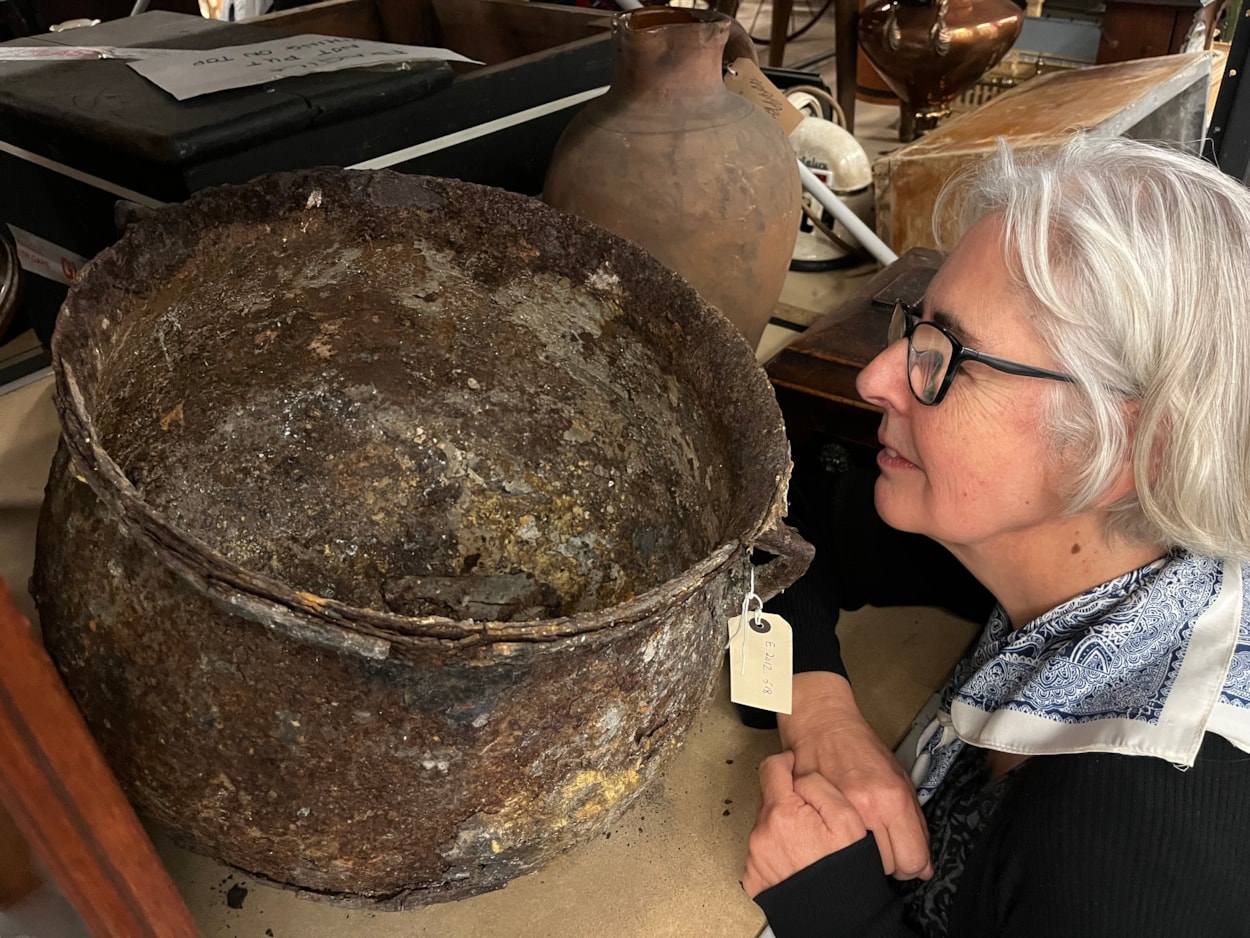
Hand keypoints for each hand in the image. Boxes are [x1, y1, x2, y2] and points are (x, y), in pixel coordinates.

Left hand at [742, 750, 866, 897]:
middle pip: (770, 799)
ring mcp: (756, 858)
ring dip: (783, 828)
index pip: (771, 768)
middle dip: (788, 802)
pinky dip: (777, 853)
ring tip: (809, 846)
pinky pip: (763, 854)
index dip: (787, 764)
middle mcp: (762, 833)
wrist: (840, 916)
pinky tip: (798, 861)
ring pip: (766, 826)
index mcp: (782, 813)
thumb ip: (818, 785)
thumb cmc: (846, 871)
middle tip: (813, 820)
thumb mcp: (847, 818)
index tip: (795, 768)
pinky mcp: (755, 878)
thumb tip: (800, 774)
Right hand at [777, 672, 931, 879]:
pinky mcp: (818, 810)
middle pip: (888, 867)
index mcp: (894, 798)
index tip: (908, 859)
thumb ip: (915, 821)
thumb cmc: (861, 747)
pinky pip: (835, 847)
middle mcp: (868, 807)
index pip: (913, 860)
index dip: (913, 865)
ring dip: (864, 858)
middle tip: (884, 846)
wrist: (823, 725)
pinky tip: (840, 833)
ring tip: (861, 838)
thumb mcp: (900, 777)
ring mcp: (841, 811)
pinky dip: (840, 846)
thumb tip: (924, 864)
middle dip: (890, 863)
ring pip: (862, 864)